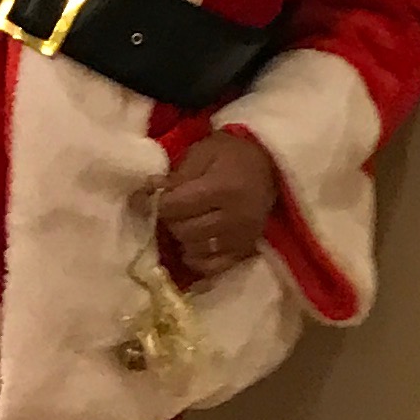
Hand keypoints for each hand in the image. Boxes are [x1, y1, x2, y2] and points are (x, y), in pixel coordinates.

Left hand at [155, 128, 278, 283]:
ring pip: (195, 249)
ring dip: (183, 238)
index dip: (161, 203)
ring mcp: (241, 238)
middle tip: (174, 210)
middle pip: (184, 230)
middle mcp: (234, 217)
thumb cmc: (232, 155)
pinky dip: (197, 258)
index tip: (162, 197)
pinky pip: (212, 267)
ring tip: (186, 223)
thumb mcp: (203, 153)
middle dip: (172, 221)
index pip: (176, 207)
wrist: (270, 166)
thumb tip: (149, 190)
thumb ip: (177, 174)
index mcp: (223, 189)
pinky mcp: (245, 251)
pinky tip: (194, 245)